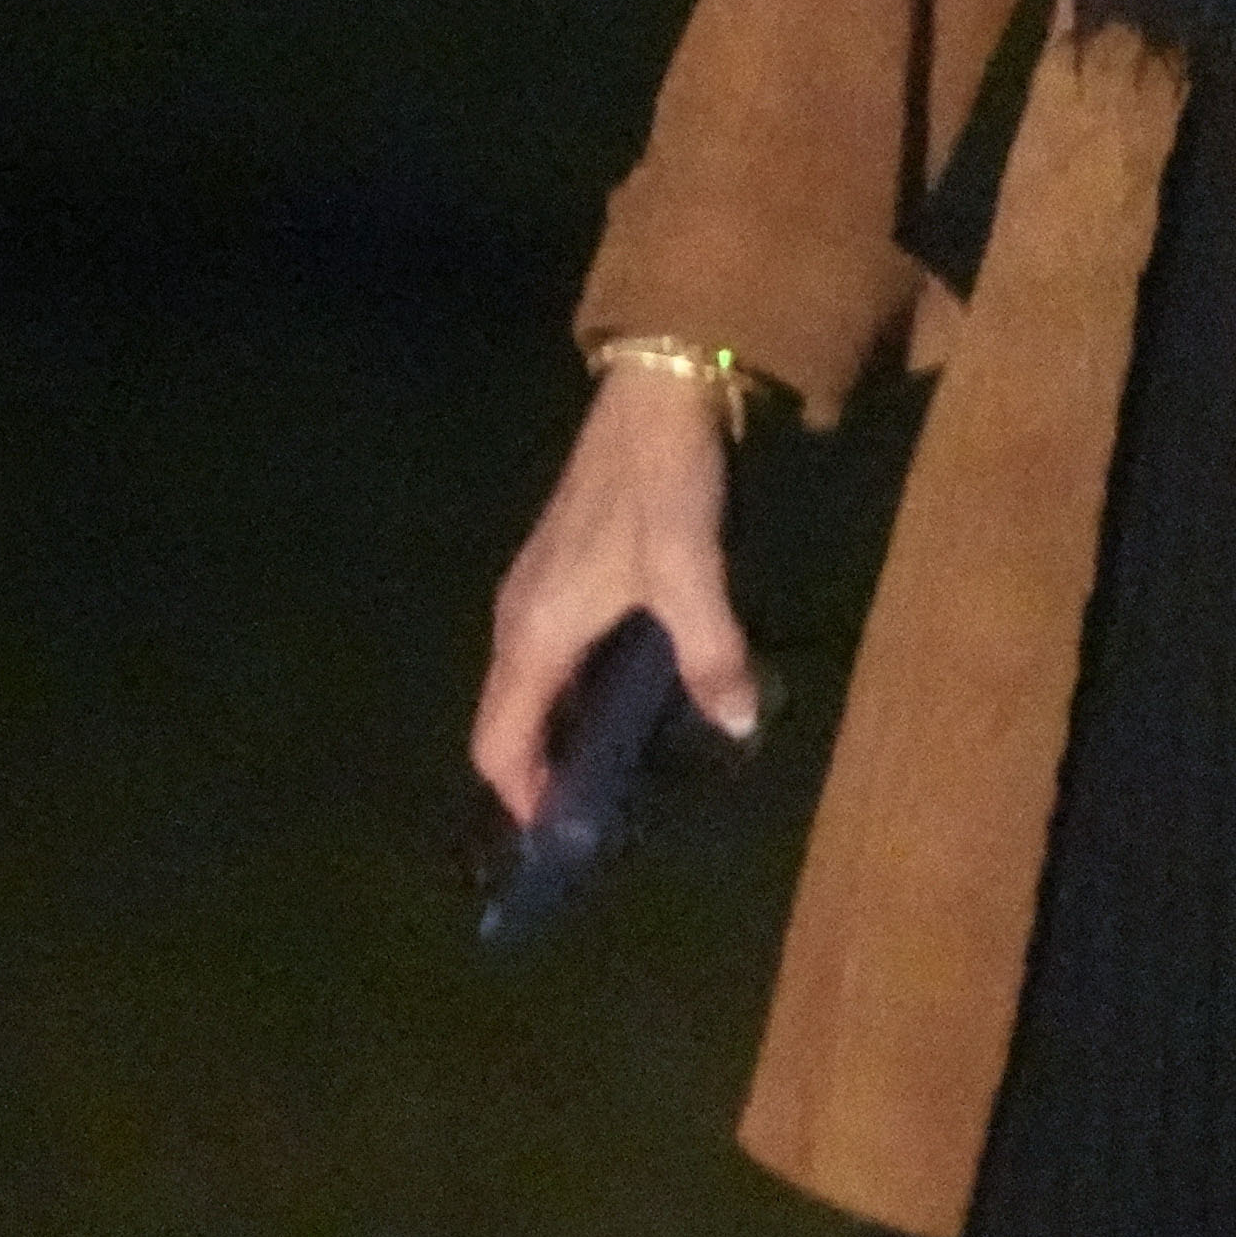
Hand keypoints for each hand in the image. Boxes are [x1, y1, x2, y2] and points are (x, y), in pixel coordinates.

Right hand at [472, 368, 764, 823]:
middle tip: (601, 814)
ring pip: (531, 687)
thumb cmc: (663, 487)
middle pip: (510, 720)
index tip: (560, 838)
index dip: (522, 796)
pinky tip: (629, 695)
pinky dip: (577, 690)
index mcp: (533, 634)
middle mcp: (518, 620)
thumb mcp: (693, 571)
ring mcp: (534, 592)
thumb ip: (711, 653)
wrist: (653, 397)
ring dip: (562, 730)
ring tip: (619, 768)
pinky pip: (552, 654)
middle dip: (544, 771)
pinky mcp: (560, 570)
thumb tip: (736, 724)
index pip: (499, 742)